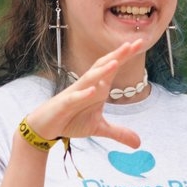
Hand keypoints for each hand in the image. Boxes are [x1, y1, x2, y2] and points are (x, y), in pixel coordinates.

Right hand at [23, 35, 154, 145]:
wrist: (45, 126)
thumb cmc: (71, 120)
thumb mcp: (98, 128)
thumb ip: (118, 132)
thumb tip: (138, 143)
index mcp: (97, 88)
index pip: (112, 68)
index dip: (125, 56)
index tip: (140, 43)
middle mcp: (87, 86)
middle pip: (103, 66)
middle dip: (117, 55)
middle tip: (132, 44)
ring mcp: (75, 94)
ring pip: (89, 79)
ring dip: (102, 71)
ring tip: (116, 62)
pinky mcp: (63, 105)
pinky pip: (74, 98)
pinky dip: (83, 94)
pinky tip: (93, 90)